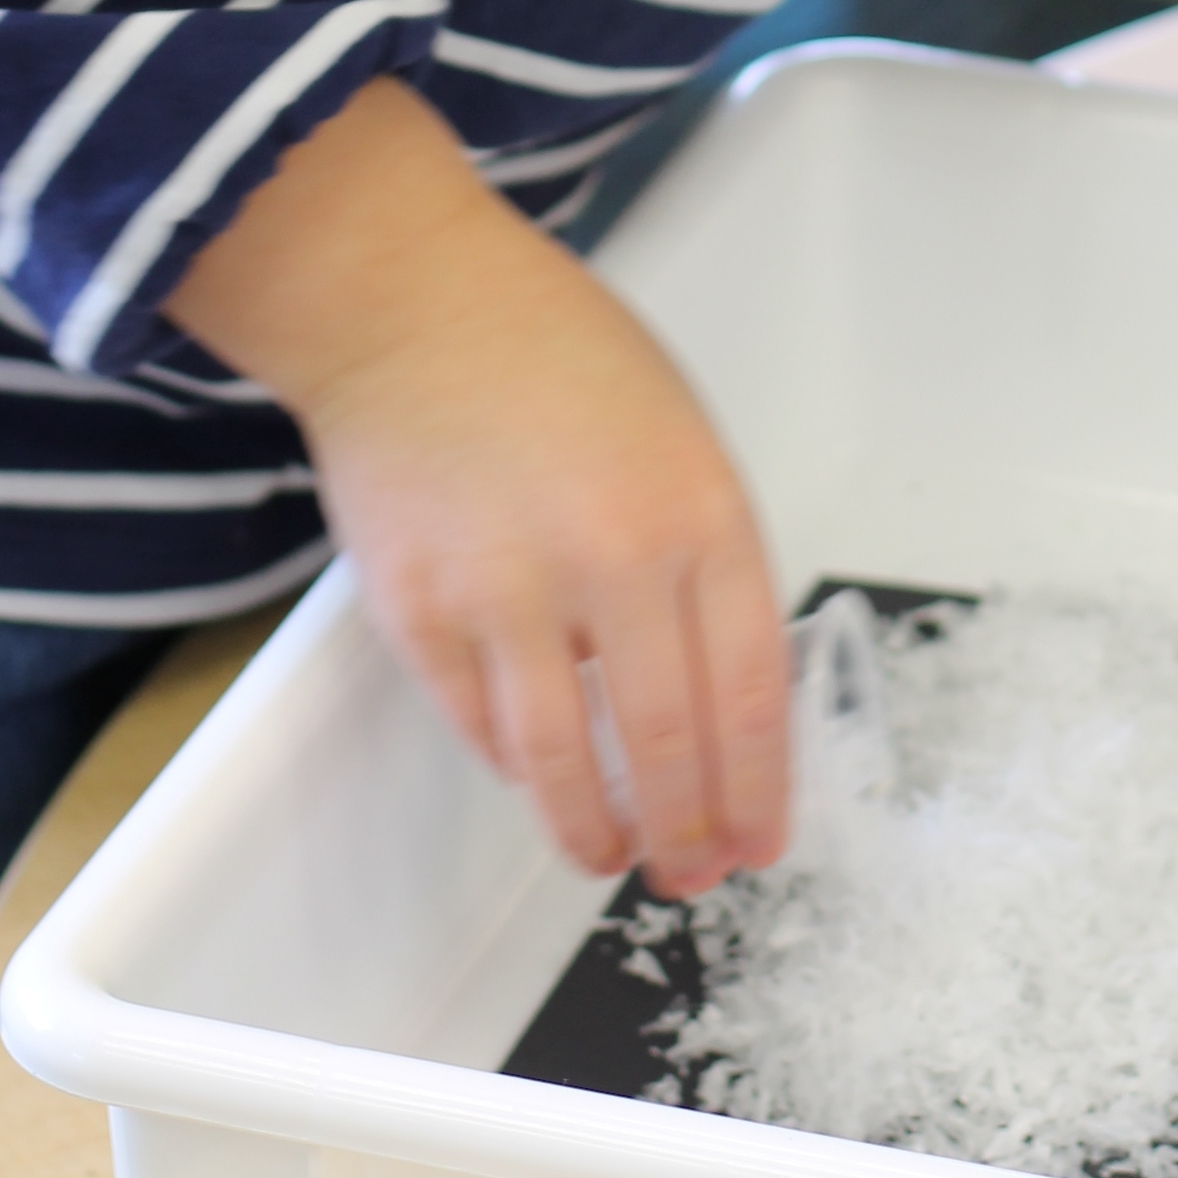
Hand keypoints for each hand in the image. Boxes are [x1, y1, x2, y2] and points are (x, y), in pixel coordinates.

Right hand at [170, 78, 787, 887]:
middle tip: (691, 873)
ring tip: (610, 857)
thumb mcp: (680, 436)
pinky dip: (514, 763)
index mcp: (703, 511)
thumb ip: (702, 557)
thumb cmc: (557, 353)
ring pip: (567, 762)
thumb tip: (716, 686)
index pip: (755, 689)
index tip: (761, 837)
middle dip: (688, 830)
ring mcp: (513, 592)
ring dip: (595, 830)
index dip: (762, 784)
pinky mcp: (424, 611)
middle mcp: (617, 560)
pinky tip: (535, 774)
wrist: (416, 304)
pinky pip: (483, 724)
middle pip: (671, 742)